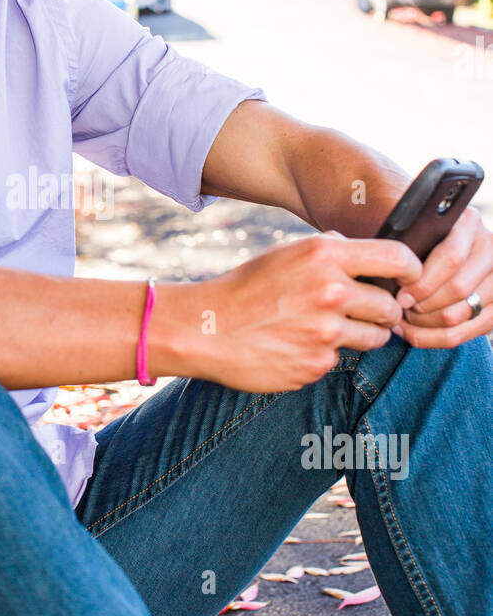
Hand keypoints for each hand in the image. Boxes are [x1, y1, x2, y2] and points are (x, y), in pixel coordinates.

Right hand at [187, 230, 420, 392]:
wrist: (204, 329)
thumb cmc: (246, 288)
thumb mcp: (288, 254)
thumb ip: (331, 252)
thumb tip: (371, 257)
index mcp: (324, 255)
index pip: (398, 259)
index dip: (410, 271)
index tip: (406, 280)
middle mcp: (330, 291)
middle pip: (389, 306)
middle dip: (381, 311)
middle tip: (359, 311)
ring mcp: (325, 332)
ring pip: (374, 338)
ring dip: (360, 335)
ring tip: (325, 328)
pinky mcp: (316, 364)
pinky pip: (340, 359)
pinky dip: (325, 354)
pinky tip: (296, 345)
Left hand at [392, 205, 492, 346]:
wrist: (441, 253)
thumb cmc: (415, 241)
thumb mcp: (413, 229)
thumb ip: (406, 238)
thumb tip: (391, 264)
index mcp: (469, 224)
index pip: (452, 257)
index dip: (422, 280)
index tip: (400, 291)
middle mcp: (490, 250)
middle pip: (458, 289)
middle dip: (422, 304)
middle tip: (399, 306)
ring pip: (458, 315)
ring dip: (423, 323)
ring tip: (401, 318)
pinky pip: (461, 335)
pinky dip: (430, 338)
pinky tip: (410, 330)